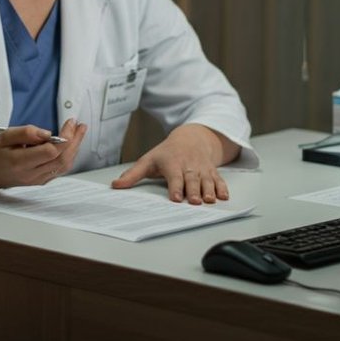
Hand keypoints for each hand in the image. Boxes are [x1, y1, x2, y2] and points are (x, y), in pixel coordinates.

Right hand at [0, 119, 86, 192]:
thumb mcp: (5, 136)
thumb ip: (27, 132)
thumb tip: (48, 133)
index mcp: (20, 163)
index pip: (51, 152)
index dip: (64, 136)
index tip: (69, 123)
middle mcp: (31, 174)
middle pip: (62, 159)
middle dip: (75, 141)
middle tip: (80, 126)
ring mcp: (37, 180)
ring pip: (64, 166)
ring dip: (75, 148)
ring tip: (79, 132)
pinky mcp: (40, 181)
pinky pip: (59, 169)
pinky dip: (68, 156)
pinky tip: (70, 144)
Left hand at [110, 124, 232, 203]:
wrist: (191, 138)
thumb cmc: (166, 153)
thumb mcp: (148, 160)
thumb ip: (132, 175)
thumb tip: (115, 186)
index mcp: (172, 163)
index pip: (174, 176)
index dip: (175, 187)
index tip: (175, 198)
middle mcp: (188, 165)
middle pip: (192, 179)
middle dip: (194, 190)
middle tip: (194, 202)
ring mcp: (202, 168)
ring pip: (206, 180)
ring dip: (209, 190)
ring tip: (210, 201)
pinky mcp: (212, 171)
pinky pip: (218, 179)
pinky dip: (222, 188)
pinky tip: (224, 197)